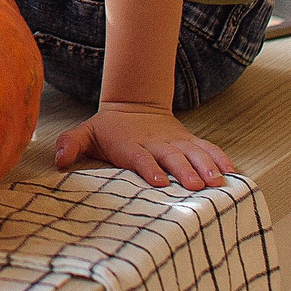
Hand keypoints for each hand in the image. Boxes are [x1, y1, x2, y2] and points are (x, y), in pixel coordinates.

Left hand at [54, 101, 237, 190]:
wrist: (134, 104)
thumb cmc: (108, 129)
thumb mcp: (86, 133)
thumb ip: (71, 143)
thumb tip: (58, 159)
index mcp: (132, 145)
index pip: (140, 157)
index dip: (149, 167)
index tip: (158, 180)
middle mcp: (157, 144)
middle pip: (172, 157)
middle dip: (184, 171)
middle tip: (196, 186)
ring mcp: (176, 142)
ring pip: (194, 153)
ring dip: (207, 167)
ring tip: (218, 182)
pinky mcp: (190, 142)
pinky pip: (208, 149)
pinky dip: (221, 159)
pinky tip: (233, 173)